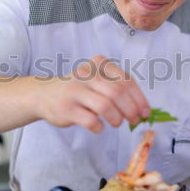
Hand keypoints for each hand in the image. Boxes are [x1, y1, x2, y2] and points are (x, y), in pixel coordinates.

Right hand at [35, 55, 149, 132]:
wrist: (43, 94)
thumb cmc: (78, 89)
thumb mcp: (97, 80)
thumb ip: (118, 88)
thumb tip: (143, 109)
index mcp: (99, 64)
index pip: (126, 80)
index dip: (139, 99)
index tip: (145, 112)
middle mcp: (86, 74)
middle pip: (118, 93)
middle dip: (131, 110)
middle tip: (134, 120)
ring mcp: (75, 91)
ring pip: (106, 106)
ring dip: (117, 118)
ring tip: (117, 123)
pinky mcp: (66, 108)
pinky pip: (91, 120)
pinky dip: (99, 127)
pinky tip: (99, 126)